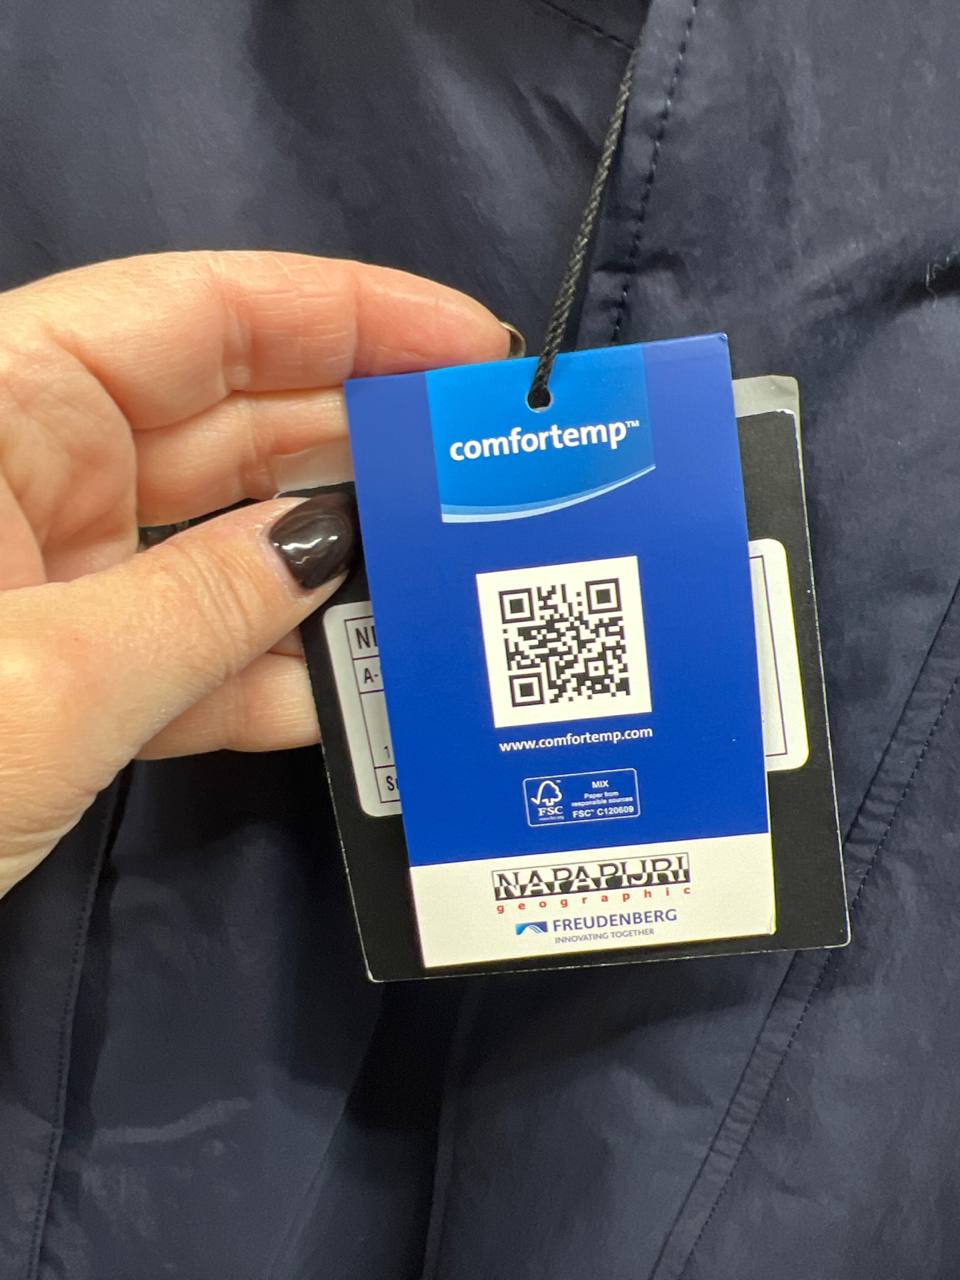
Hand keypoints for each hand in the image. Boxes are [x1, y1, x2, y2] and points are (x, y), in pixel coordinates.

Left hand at [0, 251, 508, 895]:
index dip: (349, 314)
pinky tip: (357, 694)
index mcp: (1, 403)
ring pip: (223, 546)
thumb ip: (206, 607)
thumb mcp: (47, 680)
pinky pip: (190, 651)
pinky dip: (268, 675)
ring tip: (451, 588)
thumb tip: (335, 545)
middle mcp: (31, 467)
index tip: (472, 347)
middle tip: (490, 477)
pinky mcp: (64, 670)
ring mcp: (52, 575)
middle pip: (232, 422)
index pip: (201, 314)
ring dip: (330, 573)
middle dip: (362, 444)